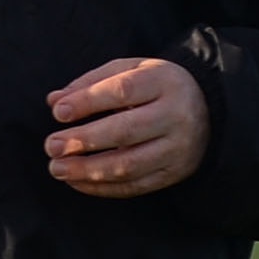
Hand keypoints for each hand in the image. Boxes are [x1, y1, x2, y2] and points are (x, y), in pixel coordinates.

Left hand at [44, 57, 207, 195]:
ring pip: (129, 165)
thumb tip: (54, 101)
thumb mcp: (129, 71)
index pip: (122, 92)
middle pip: (125, 131)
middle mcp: (176, 115)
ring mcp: (178, 147)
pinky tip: (76, 181)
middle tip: (51, 146)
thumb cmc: (154, 87)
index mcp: (164, 82)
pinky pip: (135, 186)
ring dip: (87, 170)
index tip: (58, 113)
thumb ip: (91, 82)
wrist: (208, 110)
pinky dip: (102, 188)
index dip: (87, 102)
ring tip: (57, 168)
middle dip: (83, 141)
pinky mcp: (175, 172)